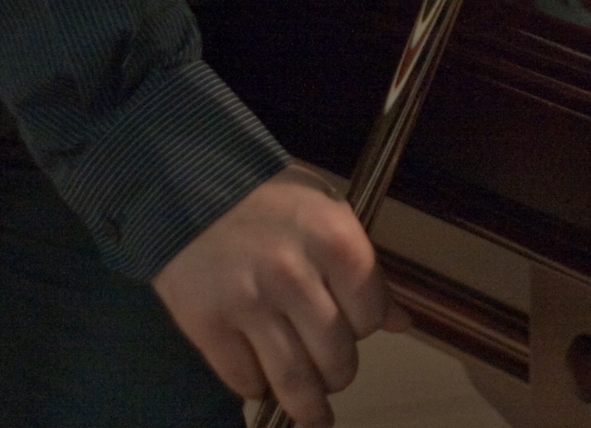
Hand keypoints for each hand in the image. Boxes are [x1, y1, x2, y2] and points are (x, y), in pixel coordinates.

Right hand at [151, 165, 409, 427]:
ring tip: (312, 415)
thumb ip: (364, 269)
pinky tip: (260, 380)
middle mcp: (297, 277)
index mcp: (337, 244)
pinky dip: (256, 387)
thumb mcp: (331, 216)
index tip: (355, 328)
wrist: (190, 186)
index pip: (371, 317)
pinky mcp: (207, 325)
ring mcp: (249, 304)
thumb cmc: (271, 198)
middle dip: (339, 374)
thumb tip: (400, 322)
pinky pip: (243, 378)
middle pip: (335, 356)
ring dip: (307, 405)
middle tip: (335, 375)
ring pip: (293, 380)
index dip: (366, 328)